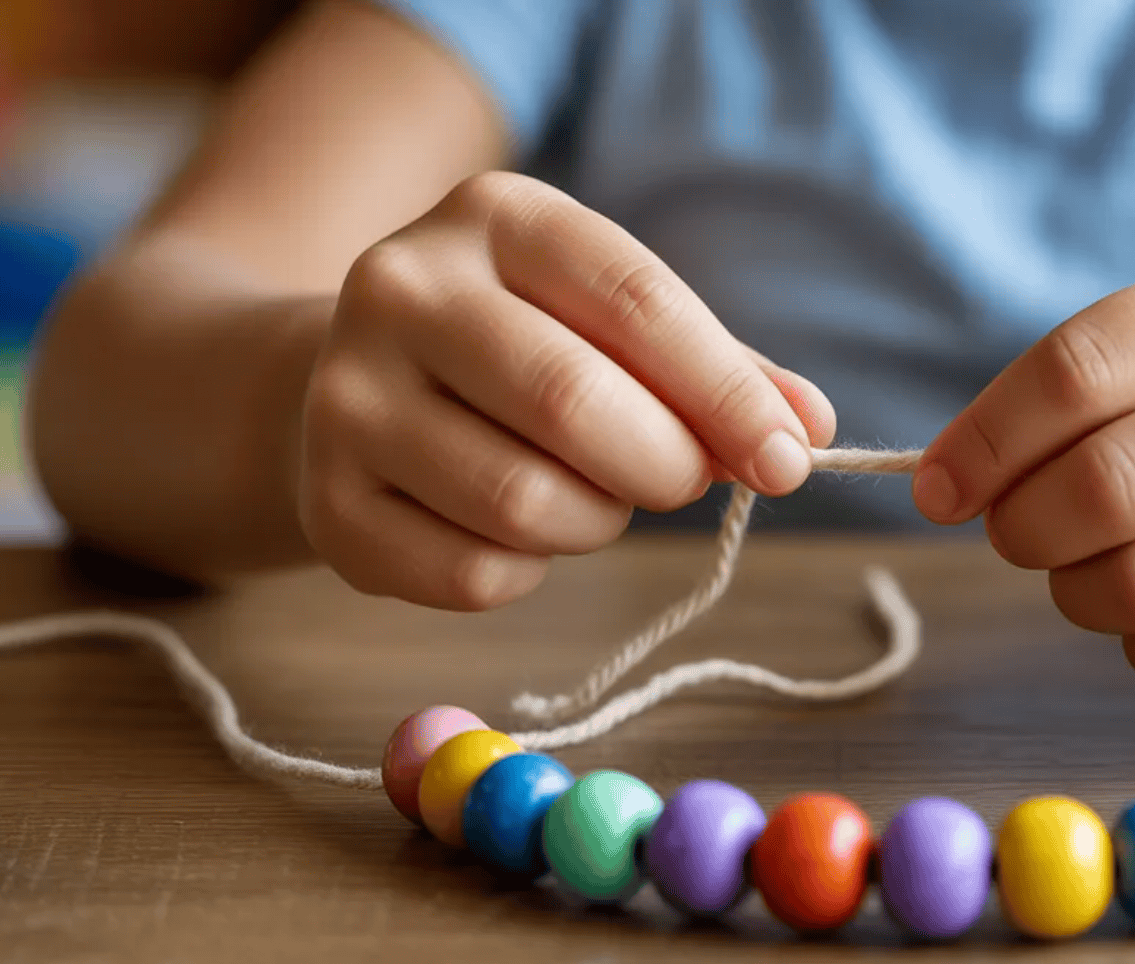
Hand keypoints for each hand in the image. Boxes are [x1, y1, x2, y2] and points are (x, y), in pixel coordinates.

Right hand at [299, 172, 834, 609]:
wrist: (338, 381)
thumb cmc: (520, 350)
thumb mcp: (613, 322)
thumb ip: (717, 370)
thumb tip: (806, 429)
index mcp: (496, 216)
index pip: (637, 300)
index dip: (728, 392)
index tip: (789, 458)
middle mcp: (403, 288)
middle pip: (573, 402)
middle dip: (666, 465)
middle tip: (685, 482)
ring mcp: (348, 397)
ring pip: (523, 502)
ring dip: (595, 521)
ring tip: (589, 495)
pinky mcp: (327, 504)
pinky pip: (474, 575)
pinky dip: (529, 572)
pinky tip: (516, 533)